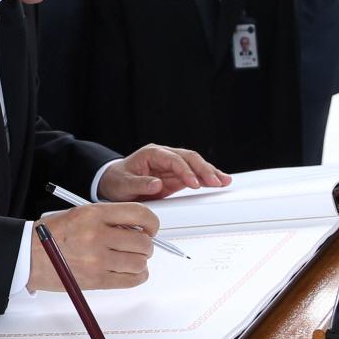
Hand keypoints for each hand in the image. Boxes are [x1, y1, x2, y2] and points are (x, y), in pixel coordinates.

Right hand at [28, 203, 158, 292]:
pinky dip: (137, 276)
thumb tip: (137, 229)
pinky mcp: (97, 280)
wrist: (29, 255)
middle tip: (137, 246)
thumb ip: (109, 219)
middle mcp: (98, 235)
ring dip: (140, 262)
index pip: (140, 214)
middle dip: (145, 245)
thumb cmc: (52, 235)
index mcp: (94, 214)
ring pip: (140, 262)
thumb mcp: (80, 214)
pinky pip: (132, 280)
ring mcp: (98, 259)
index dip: (152, 223)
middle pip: (143, 242)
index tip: (150, 228)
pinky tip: (129, 271)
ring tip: (129, 259)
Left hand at [97, 144, 228, 200]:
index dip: (185, 171)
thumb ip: (139, 183)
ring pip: (195, 165)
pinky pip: (194, 175)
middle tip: (216, 182)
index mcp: (152, 154)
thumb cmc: (117, 180)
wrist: (113, 183)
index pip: (174, 159)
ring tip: (224, 181)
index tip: (194, 183)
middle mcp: (164, 156)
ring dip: (210, 173)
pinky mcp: (176, 176)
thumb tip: (157, 184)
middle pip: (189, 158)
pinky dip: (206, 179)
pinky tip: (219, 182)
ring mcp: (171, 166)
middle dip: (204, 170)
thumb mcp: (123, 184)